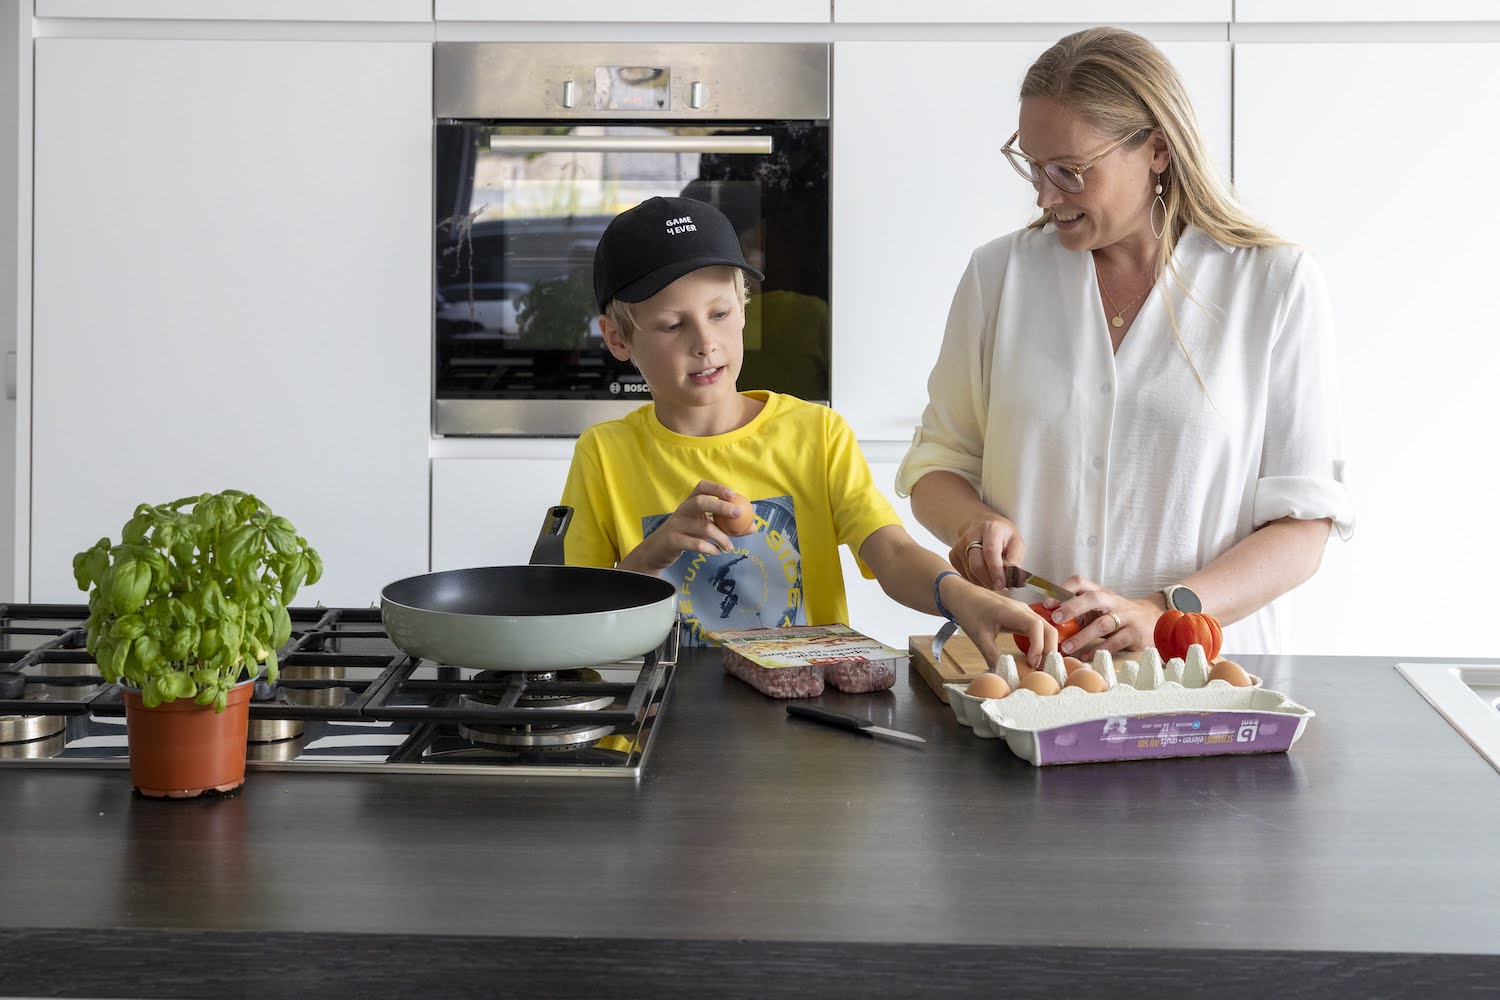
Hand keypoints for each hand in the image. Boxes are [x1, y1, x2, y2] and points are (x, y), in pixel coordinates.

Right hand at [619, 480, 744, 574]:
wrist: (657, 551)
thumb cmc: (685, 535)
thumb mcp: (703, 527)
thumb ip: (726, 526)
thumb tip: (753, 526)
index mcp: (690, 503)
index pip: (701, 487)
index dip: (717, 488)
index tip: (733, 494)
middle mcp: (682, 511)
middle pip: (700, 502)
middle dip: (721, 506)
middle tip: (739, 514)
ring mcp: (676, 525)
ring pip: (702, 527)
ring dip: (721, 537)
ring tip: (729, 547)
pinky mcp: (673, 541)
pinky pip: (695, 543)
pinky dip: (709, 548)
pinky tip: (716, 552)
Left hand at [944, 576, 1055, 669]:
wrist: (963, 595)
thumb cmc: (969, 610)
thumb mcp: (978, 636)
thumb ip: (991, 655)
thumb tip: (1002, 675)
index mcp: (1012, 611)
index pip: (1037, 626)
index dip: (1039, 646)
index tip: (1032, 663)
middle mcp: (1023, 610)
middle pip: (1048, 628)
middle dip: (1049, 650)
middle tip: (1041, 670)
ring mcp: (1025, 612)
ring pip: (1046, 629)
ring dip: (1047, 648)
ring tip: (1039, 667)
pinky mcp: (1022, 617)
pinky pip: (1038, 630)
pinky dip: (1041, 643)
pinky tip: (1034, 657)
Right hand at [947, 515, 1024, 591]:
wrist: (982, 525)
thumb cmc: (1002, 537)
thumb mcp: (1016, 543)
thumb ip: (1015, 560)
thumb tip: (1012, 580)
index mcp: (989, 529)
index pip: (990, 552)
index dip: (996, 571)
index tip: (1001, 585)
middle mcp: (970, 536)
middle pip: (976, 565)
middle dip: (989, 581)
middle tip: (1001, 587)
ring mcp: (959, 546)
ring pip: (971, 574)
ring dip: (984, 582)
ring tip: (994, 578)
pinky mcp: (953, 556)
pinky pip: (965, 576)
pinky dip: (976, 580)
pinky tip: (983, 574)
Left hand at [1051, 576, 1160, 655]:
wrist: (1153, 619)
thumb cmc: (1117, 614)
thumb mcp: (1099, 607)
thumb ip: (1078, 610)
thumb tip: (1045, 621)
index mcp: (1100, 592)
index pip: (1080, 582)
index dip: (1063, 589)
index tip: (1047, 603)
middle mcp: (1112, 601)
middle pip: (1092, 599)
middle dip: (1072, 607)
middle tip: (1055, 618)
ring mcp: (1125, 616)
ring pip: (1103, 623)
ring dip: (1082, 636)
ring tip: (1066, 647)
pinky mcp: (1134, 634)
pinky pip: (1115, 642)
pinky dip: (1098, 650)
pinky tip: (1085, 656)